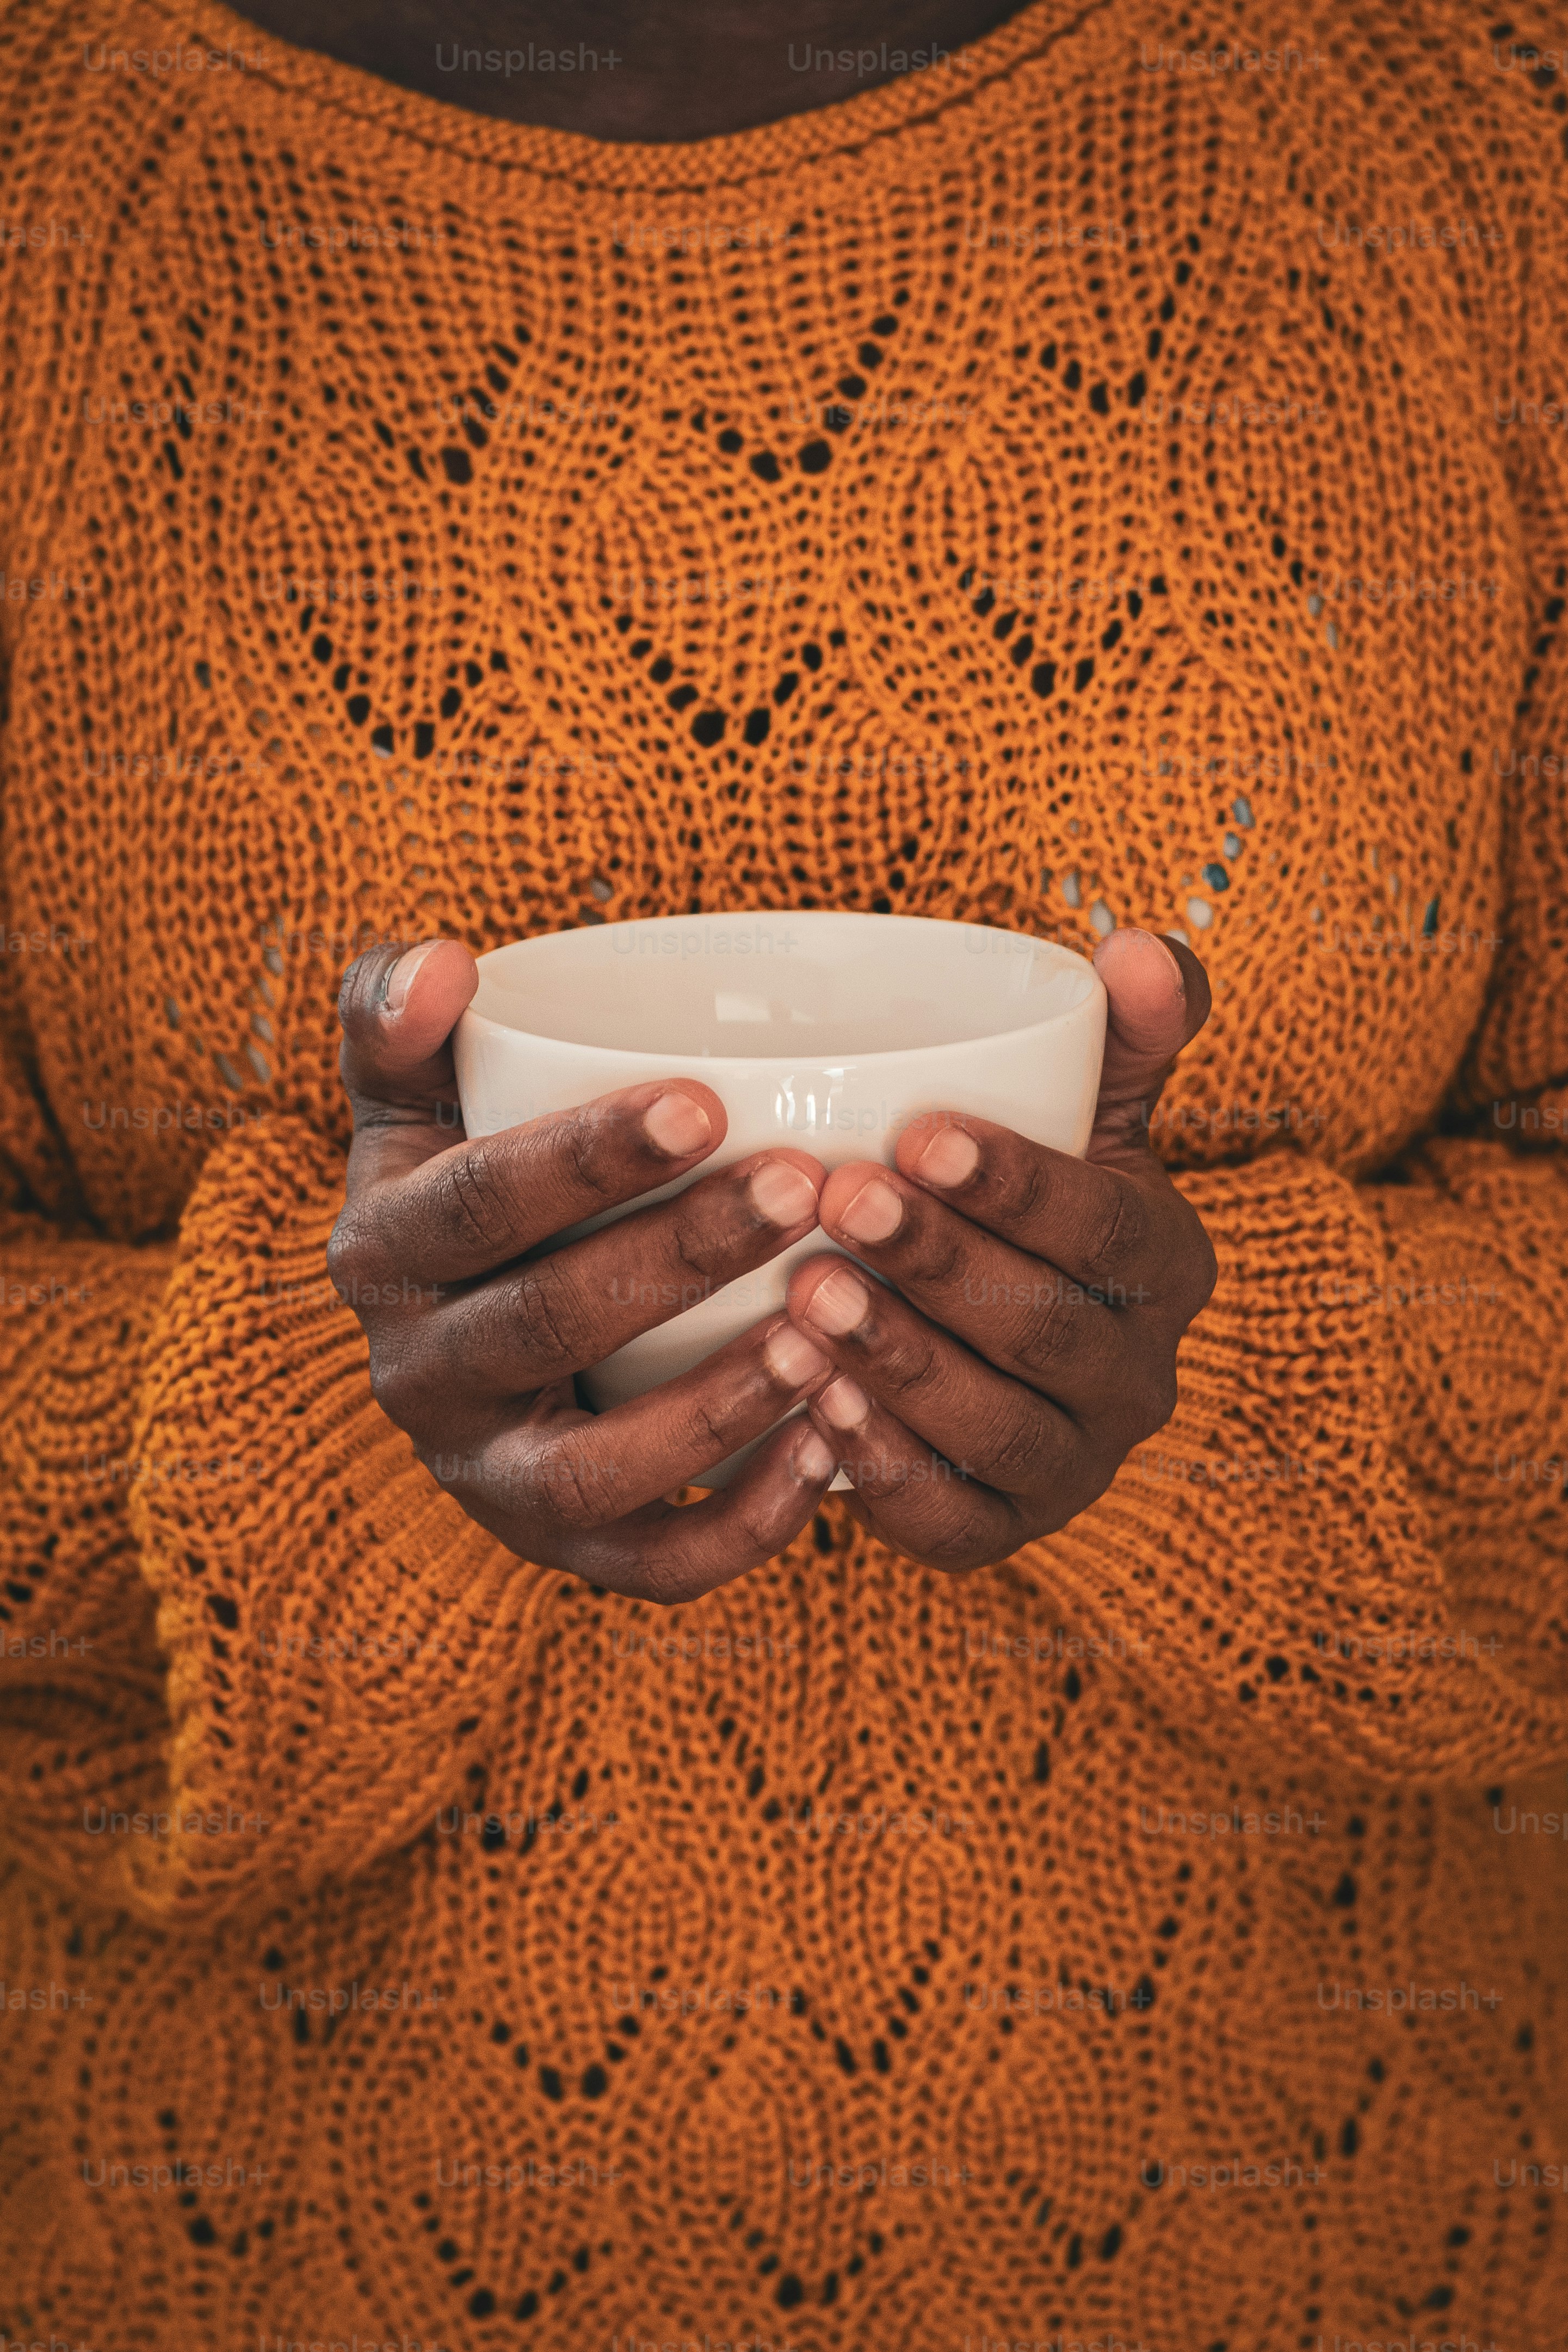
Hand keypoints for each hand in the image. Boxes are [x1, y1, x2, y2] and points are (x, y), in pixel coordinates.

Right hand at [328, 938, 842, 1602]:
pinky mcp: (558, 1549)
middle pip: (542, 1324)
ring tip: (820, 1335)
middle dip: (677, 1256)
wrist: (460, 1319)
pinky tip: (829, 1453)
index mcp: (381, 1250)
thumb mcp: (412, 1089)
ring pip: (587, 1471)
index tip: (705, 1102)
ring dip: (709, 1408)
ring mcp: (486, 1475)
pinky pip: (647, 1565)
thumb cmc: (465, 1176)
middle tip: (802, 1189)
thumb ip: (398, 1010)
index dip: (583, 1158)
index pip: (475, 1202)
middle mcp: (415, 1377)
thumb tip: (443, 964)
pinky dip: (739, 1529)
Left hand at [782, 928, 1218, 1569]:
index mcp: (1168, 1265)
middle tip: (839, 1202)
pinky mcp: (1004, 1531)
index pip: (1106, 1226)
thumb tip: (1137, 949)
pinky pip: (953, 1520)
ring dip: (901, 1362)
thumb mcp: (1083, 1115)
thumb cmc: (1023, 1207)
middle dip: (940, 1264)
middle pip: (1045, 1328)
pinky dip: (886, 1469)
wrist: (991, 1342)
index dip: (1019, 1185)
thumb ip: (1123, 1033)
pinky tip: (813, 1410)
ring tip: (806, 1299)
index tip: (920, 1134)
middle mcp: (1141, 1378)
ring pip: (997, 1427)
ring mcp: (1076, 1466)